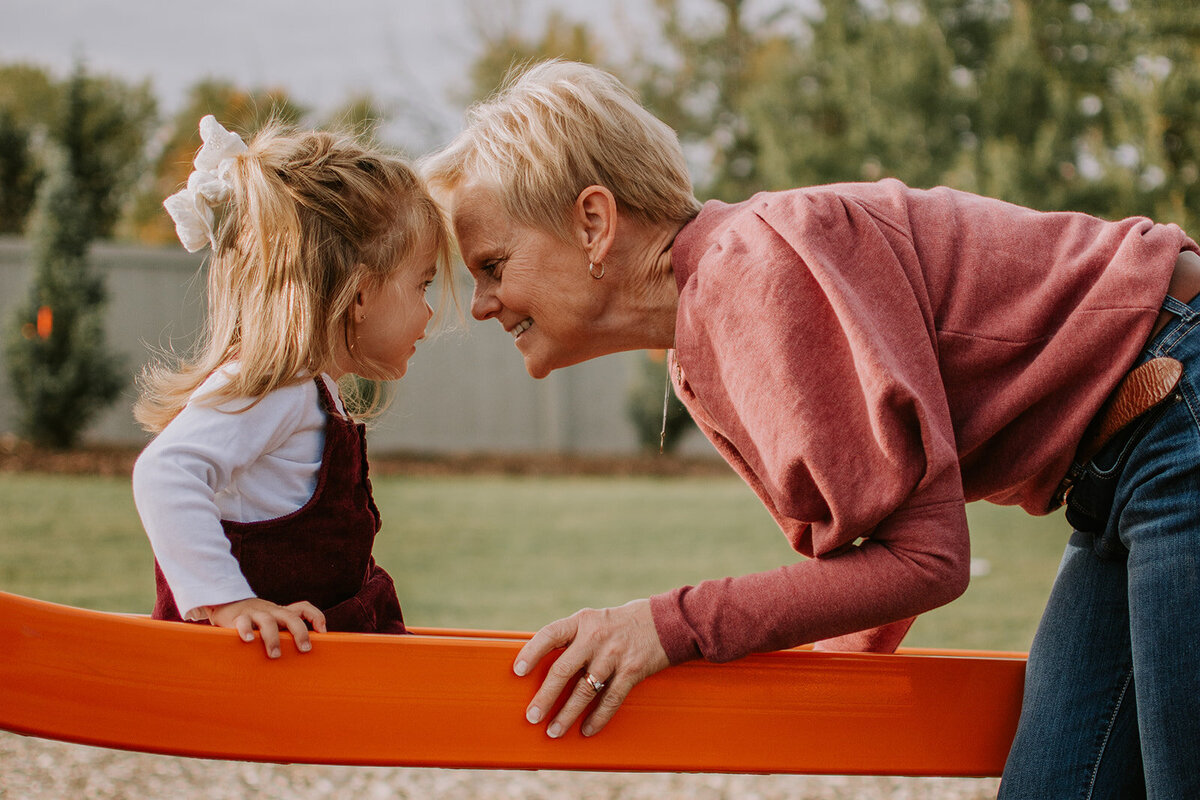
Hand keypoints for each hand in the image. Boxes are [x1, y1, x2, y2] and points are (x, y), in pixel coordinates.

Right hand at [206, 598, 326, 657]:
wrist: (226, 604)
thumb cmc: (254, 621)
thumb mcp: (272, 624)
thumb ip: (283, 635)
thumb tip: (300, 663)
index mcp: (281, 613)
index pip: (303, 608)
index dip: (315, 616)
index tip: (323, 632)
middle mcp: (272, 611)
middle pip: (291, 617)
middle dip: (300, 633)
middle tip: (305, 649)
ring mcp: (255, 613)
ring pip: (268, 621)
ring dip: (273, 639)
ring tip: (275, 655)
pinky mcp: (238, 617)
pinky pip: (243, 622)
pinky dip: (246, 630)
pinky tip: (248, 640)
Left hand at [514, 598, 669, 737]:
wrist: (666, 622)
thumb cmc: (624, 622)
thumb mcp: (596, 620)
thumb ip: (574, 638)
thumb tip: (546, 665)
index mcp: (582, 621)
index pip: (549, 635)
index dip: (531, 653)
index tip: (517, 671)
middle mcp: (595, 637)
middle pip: (562, 670)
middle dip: (544, 697)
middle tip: (531, 716)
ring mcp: (613, 655)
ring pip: (584, 691)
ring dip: (566, 714)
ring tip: (554, 730)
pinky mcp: (631, 671)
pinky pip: (610, 699)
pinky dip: (597, 718)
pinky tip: (587, 729)